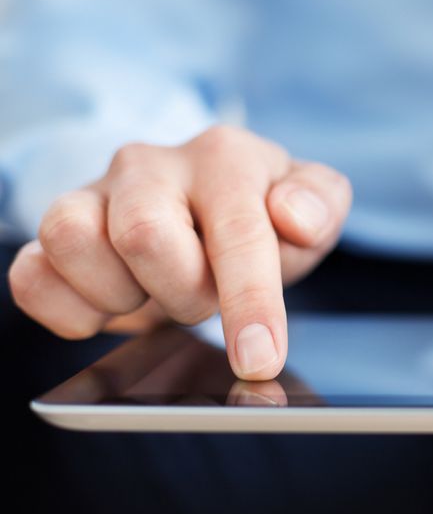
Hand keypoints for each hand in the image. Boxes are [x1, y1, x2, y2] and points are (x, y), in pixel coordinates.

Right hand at [7, 125, 352, 380]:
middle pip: (144, 236)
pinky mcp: (52, 232)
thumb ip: (320, 203)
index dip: (249, 300)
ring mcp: (93, 194)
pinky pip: (31, 275)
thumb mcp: (313, 204)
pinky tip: (110, 306)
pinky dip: (68, 309)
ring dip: (123, 295)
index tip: (259, 358)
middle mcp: (150, 164)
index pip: (236, 229)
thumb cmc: (262, 212)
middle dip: (184, 293)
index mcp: (224, 156)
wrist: (201, 206)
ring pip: (73, 242)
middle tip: (206, 299)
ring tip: (159, 292)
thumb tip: (295, 218)